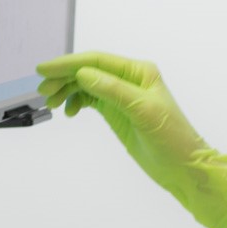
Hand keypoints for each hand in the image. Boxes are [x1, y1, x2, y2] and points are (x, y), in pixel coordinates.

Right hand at [36, 51, 226, 227]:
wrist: (183, 167)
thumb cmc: (172, 138)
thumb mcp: (143, 112)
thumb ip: (113, 91)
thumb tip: (84, 73)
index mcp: (139, 71)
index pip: (97, 61)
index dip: (68, 63)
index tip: (44, 69)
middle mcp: (130, 79)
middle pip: (88, 70)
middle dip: (63, 78)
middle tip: (43, 91)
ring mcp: (122, 95)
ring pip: (86, 84)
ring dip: (67, 90)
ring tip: (51, 103)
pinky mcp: (117, 112)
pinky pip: (90, 99)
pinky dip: (76, 102)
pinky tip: (69, 112)